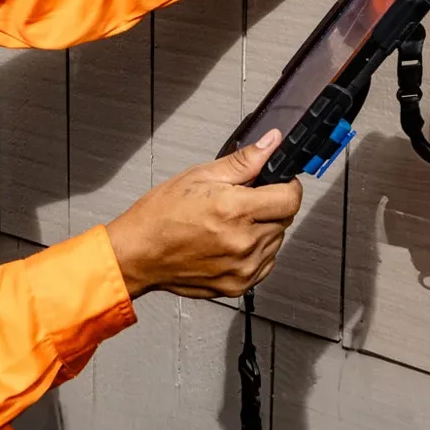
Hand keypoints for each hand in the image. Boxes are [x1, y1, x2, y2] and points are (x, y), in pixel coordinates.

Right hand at [106, 132, 302, 300]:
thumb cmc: (160, 216)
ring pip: (276, 242)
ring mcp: (242, 267)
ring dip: (263, 230)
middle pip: (284, 219)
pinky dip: (255, 252)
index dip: (287, 185)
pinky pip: (265, 264)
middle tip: (241, 202)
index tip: (278, 183)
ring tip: (230, 224)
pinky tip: (230, 243)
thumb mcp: (200, 175)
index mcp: (234, 210)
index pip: (290, 198)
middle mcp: (243, 242)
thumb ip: (244, 161)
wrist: (138, 254)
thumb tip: (271, 144)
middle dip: (269, 206)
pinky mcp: (238, 285)